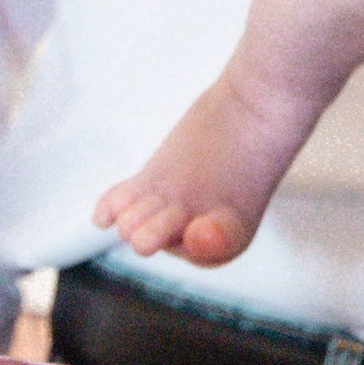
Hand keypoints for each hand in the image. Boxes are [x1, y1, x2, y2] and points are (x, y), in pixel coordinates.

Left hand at [93, 66, 320, 269]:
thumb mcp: (251, 191)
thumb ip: (223, 230)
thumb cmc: (259, 147)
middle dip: (155, 227)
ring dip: (134, 214)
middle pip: (154, 241)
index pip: (198, 255)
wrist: (251, 109)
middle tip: (175, 206)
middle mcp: (190, 229)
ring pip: (132, 223)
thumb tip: (196, 241)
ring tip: (151, 198)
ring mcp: (167, 205)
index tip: (198, 222)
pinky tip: (103, 215)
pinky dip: (111, 208)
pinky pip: (121, 202)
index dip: (192, 243)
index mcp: (223, 242)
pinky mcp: (151, 183)